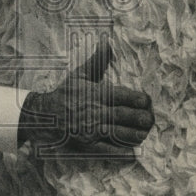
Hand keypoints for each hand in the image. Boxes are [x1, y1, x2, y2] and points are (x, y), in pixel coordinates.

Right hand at [19, 40, 154, 156]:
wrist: (44, 115)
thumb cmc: (65, 94)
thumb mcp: (80, 75)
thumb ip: (97, 61)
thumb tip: (108, 43)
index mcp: (96, 93)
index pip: (124, 96)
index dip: (139, 100)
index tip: (147, 102)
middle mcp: (95, 111)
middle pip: (125, 115)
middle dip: (142, 118)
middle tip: (151, 119)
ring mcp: (91, 130)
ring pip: (120, 133)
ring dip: (135, 135)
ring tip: (144, 134)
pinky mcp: (87, 145)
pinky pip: (108, 150)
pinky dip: (122, 152)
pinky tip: (132, 152)